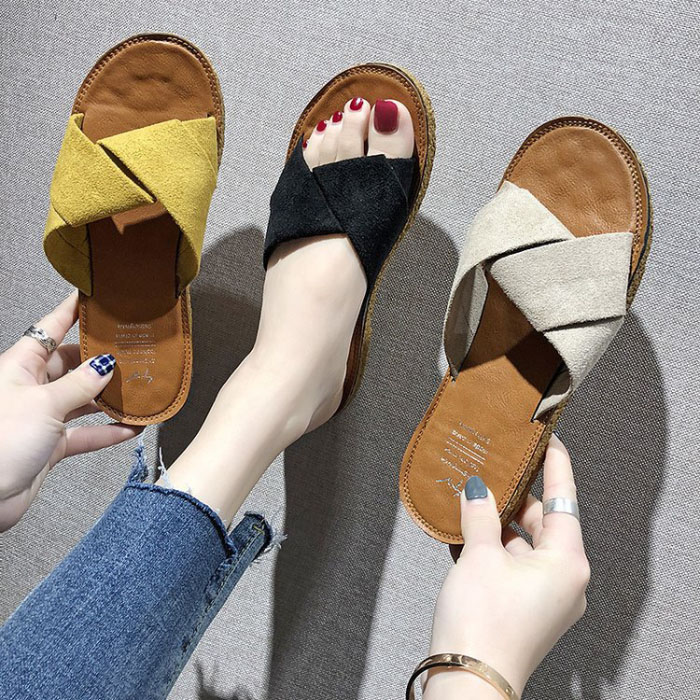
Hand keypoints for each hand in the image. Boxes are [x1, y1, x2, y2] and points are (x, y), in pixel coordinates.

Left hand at [0, 293, 140, 530]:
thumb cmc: (0, 442)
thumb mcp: (44, 403)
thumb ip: (80, 385)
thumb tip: (105, 365)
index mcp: (20, 366)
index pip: (50, 330)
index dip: (71, 312)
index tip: (94, 298)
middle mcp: (30, 388)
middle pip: (71, 365)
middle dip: (100, 360)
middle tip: (131, 352)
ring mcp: (41, 417)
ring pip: (82, 400)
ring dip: (108, 398)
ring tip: (138, 390)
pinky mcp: (49, 446)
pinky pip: (84, 433)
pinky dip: (107, 431)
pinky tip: (130, 427)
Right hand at [424, 436, 589, 698]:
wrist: (468, 681)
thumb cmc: (482, 623)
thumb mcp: (480, 556)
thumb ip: (480, 515)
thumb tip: (477, 487)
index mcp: (567, 562)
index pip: (563, 499)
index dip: (554, 465)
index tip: (548, 439)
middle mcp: (565, 579)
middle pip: (542, 521)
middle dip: (515, 496)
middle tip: (493, 467)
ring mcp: (546, 597)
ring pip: (525, 544)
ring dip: (499, 523)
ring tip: (473, 498)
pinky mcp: (527, 609)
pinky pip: (514, 565)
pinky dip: (495, 548)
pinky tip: (468, 532)